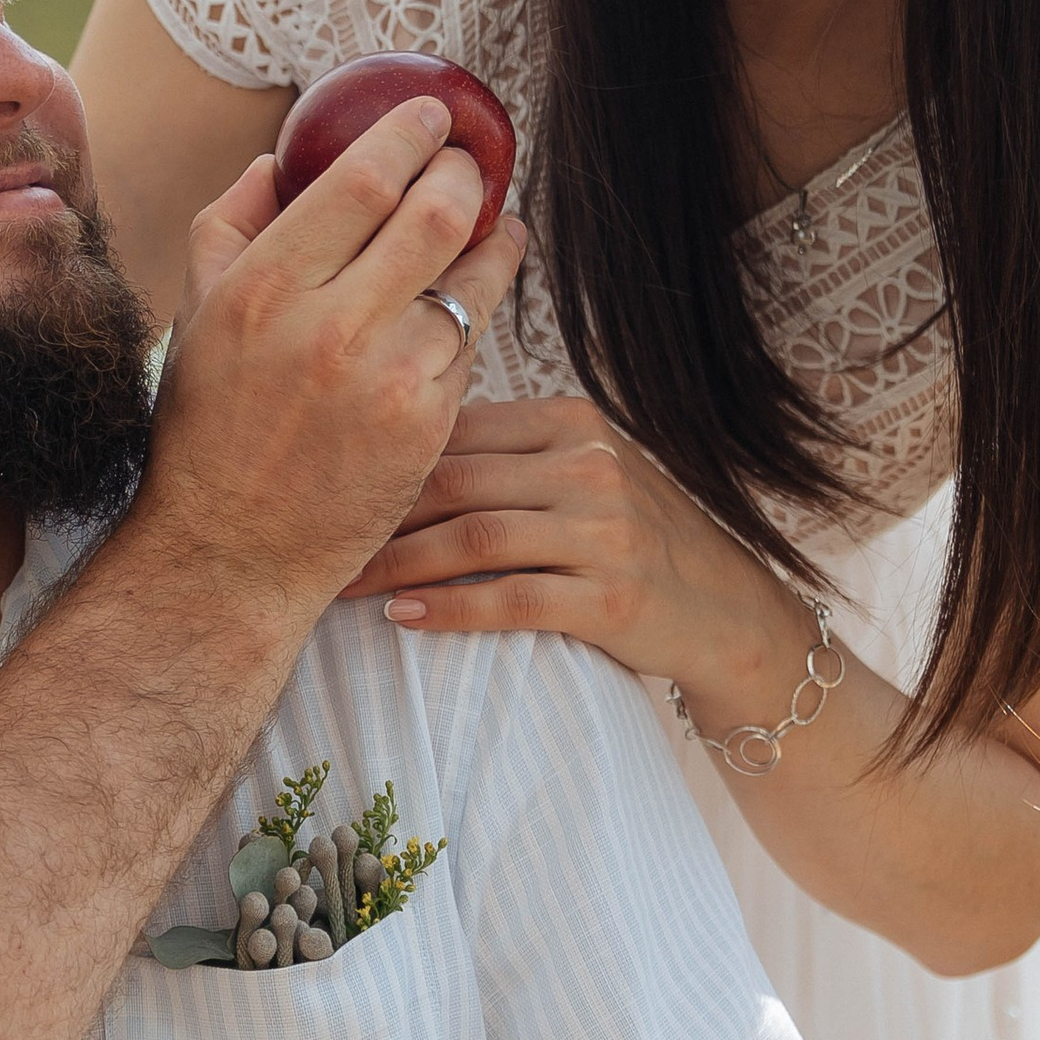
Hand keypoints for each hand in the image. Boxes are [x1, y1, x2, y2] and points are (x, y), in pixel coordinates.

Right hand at [137, 104, 524, 624]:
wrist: (230, 553)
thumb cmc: (206, 429)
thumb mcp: (195, 317)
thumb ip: (229, 225)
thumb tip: (277, 159)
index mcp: (265, 288)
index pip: (365, 179)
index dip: (412, 134)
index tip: (433, 115)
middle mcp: (330, 329)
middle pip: (437, 215)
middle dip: (466, 175)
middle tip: (469, 163)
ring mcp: (388, 381)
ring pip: (471, 281)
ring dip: (492, 242)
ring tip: (495, 225)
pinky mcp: (427, 427)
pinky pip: (469, 346)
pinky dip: (475, 314)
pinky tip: (470, 300)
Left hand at [345, 397, 813, 731]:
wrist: (728, 613)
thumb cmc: (631, 541)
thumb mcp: (579, 474)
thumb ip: (505, 454)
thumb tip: (390, 438)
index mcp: (571, 421)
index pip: (457, 426)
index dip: (381, 452)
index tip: (320, 476)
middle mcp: (590, 465)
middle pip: (455, 477)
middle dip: (375, 508)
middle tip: (310, 533)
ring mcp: (606, 530)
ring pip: (475, 537)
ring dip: (398, 562)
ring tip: (343, 583)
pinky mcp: (613, 597)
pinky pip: (511, 599)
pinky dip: (449, 608)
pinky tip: (403, 618)